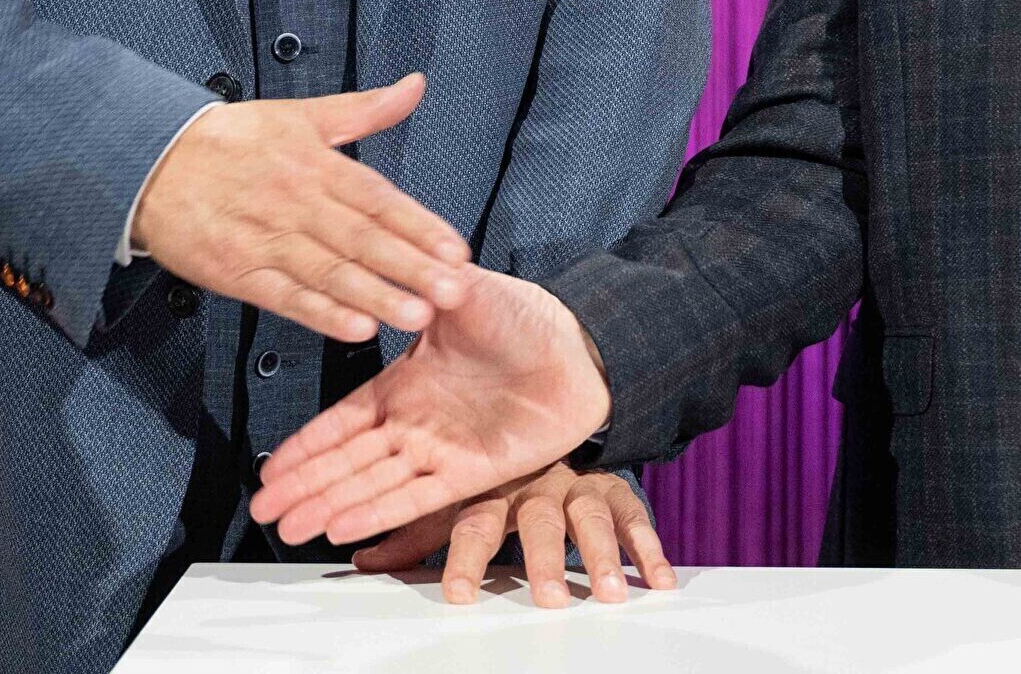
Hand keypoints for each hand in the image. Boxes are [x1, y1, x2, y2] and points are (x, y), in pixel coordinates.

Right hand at [130, 73, 470, 342]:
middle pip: (362, 239)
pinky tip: (355, 326)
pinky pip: (286, 297)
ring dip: (376, 296)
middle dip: (412, 267)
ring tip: (415, 314)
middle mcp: (297, 203)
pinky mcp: (239, 273)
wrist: (152, 161)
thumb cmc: (230, 140)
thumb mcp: (300, 115)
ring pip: (330, 272)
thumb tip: (413, 87)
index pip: (378, 198)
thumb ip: (364, 109)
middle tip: (452, 290)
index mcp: (315, 164)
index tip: (455, 249)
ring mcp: (267, 240)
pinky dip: (321, 314)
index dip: (420, 225)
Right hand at [249, 264, 612, 546]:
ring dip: (330, 505)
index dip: (305, 446)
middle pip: (346, 461)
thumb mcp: (464, 292)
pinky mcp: (473, 473)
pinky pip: (417, 496)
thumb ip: (421, 287)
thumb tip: (385, 262)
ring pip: (372, 484)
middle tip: (261, 511)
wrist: (581, 351)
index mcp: (405, 382)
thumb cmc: (525, 319)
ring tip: (288, 528)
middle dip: (302, 486)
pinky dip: (379, 512)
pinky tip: (343, 527)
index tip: (268, 468)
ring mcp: (441, 450)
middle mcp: (415, 422)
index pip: (341, 420)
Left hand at [350, 466, 676, 605]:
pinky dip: (648, 546)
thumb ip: (416, 534)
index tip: (460, 597)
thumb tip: (363, 561)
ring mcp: (576, 485)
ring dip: (600, 555)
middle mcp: (535, 483)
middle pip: (538, 521)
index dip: (466, 560)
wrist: (550, 422)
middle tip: (549, 598)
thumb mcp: (458, 502)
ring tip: (606, 591)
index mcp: (491, 487)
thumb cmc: (498, 482)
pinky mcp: (613, 490)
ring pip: (588, 515)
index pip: (475, 523)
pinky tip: (657, 578)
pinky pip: (634, 513)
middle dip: (544, 561)